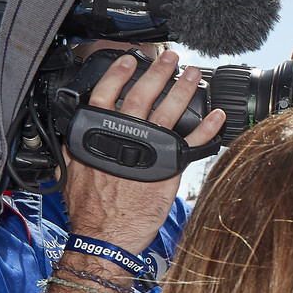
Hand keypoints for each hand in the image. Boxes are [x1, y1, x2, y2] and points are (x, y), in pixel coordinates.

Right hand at [61, 51, 224, 251]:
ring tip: (193, 74)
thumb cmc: (89, 208)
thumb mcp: (74, 168)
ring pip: (169, 111)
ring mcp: (149, 151)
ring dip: (184, 89)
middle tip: (170, 57)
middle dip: (159, 72)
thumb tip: (76, 131)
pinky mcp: (170, 168)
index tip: (131, 59)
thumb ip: (79, 145)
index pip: (106, 93)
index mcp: (97, 134)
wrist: (105, 235)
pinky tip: (218, 116)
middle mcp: (125, 137)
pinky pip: (194, 143)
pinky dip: (208, 128)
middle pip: (143, 95)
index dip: (119, 73)